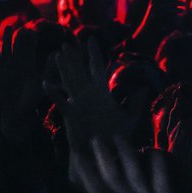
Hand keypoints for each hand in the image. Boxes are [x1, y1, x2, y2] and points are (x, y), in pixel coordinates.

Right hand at [0, 24, 44, 140]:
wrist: (16, 110)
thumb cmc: (31, 99)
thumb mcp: (41, 84)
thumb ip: (49, 71)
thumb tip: (58, 57)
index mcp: (29, 63)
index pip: (29, 47)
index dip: (30, 38)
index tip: (32, 31)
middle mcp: (17, 62)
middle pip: (17, 44)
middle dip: (17, 35)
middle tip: (19, 26)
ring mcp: (7, 65)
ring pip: (6, 47)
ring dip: (7, 38)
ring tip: (9, 28)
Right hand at [44, 39, 125, 180]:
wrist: (104, 153)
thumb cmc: (115, 137)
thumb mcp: (129, 119)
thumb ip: (135, 103)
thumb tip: (145, 88)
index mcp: (101, 92)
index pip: (96, 68)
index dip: (93, 54)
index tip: (90, 39)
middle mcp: (88, 95)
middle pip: (79, 71)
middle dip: (74, 58)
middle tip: (67, 43)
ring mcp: (78, 104)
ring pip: (69, 82)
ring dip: (64, 69)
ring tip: (58, 55)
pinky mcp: (71, 115)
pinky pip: (61, 102)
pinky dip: (54, 93)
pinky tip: (46, 84)